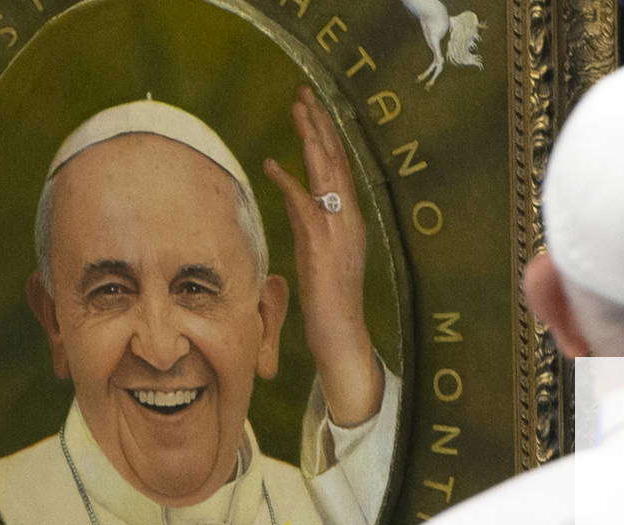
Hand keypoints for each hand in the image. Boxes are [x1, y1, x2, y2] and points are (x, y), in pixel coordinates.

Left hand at [264, 86, 382, 426]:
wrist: (341, 330)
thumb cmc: (328, 297)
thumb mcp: (316, 250)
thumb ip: (307, 220)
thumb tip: (292, 194)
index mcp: (351, 219)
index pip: (341, 168)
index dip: (328, 136)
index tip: (314, 108)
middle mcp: (350, 219)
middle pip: (336, 162)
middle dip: (320, 125)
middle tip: (304, 94)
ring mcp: (338, 230)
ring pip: (326, 175)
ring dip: (310, 140)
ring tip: (297, 110)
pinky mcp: (322, 245)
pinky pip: (304, 206)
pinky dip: (288, 184)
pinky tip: (272, 165)